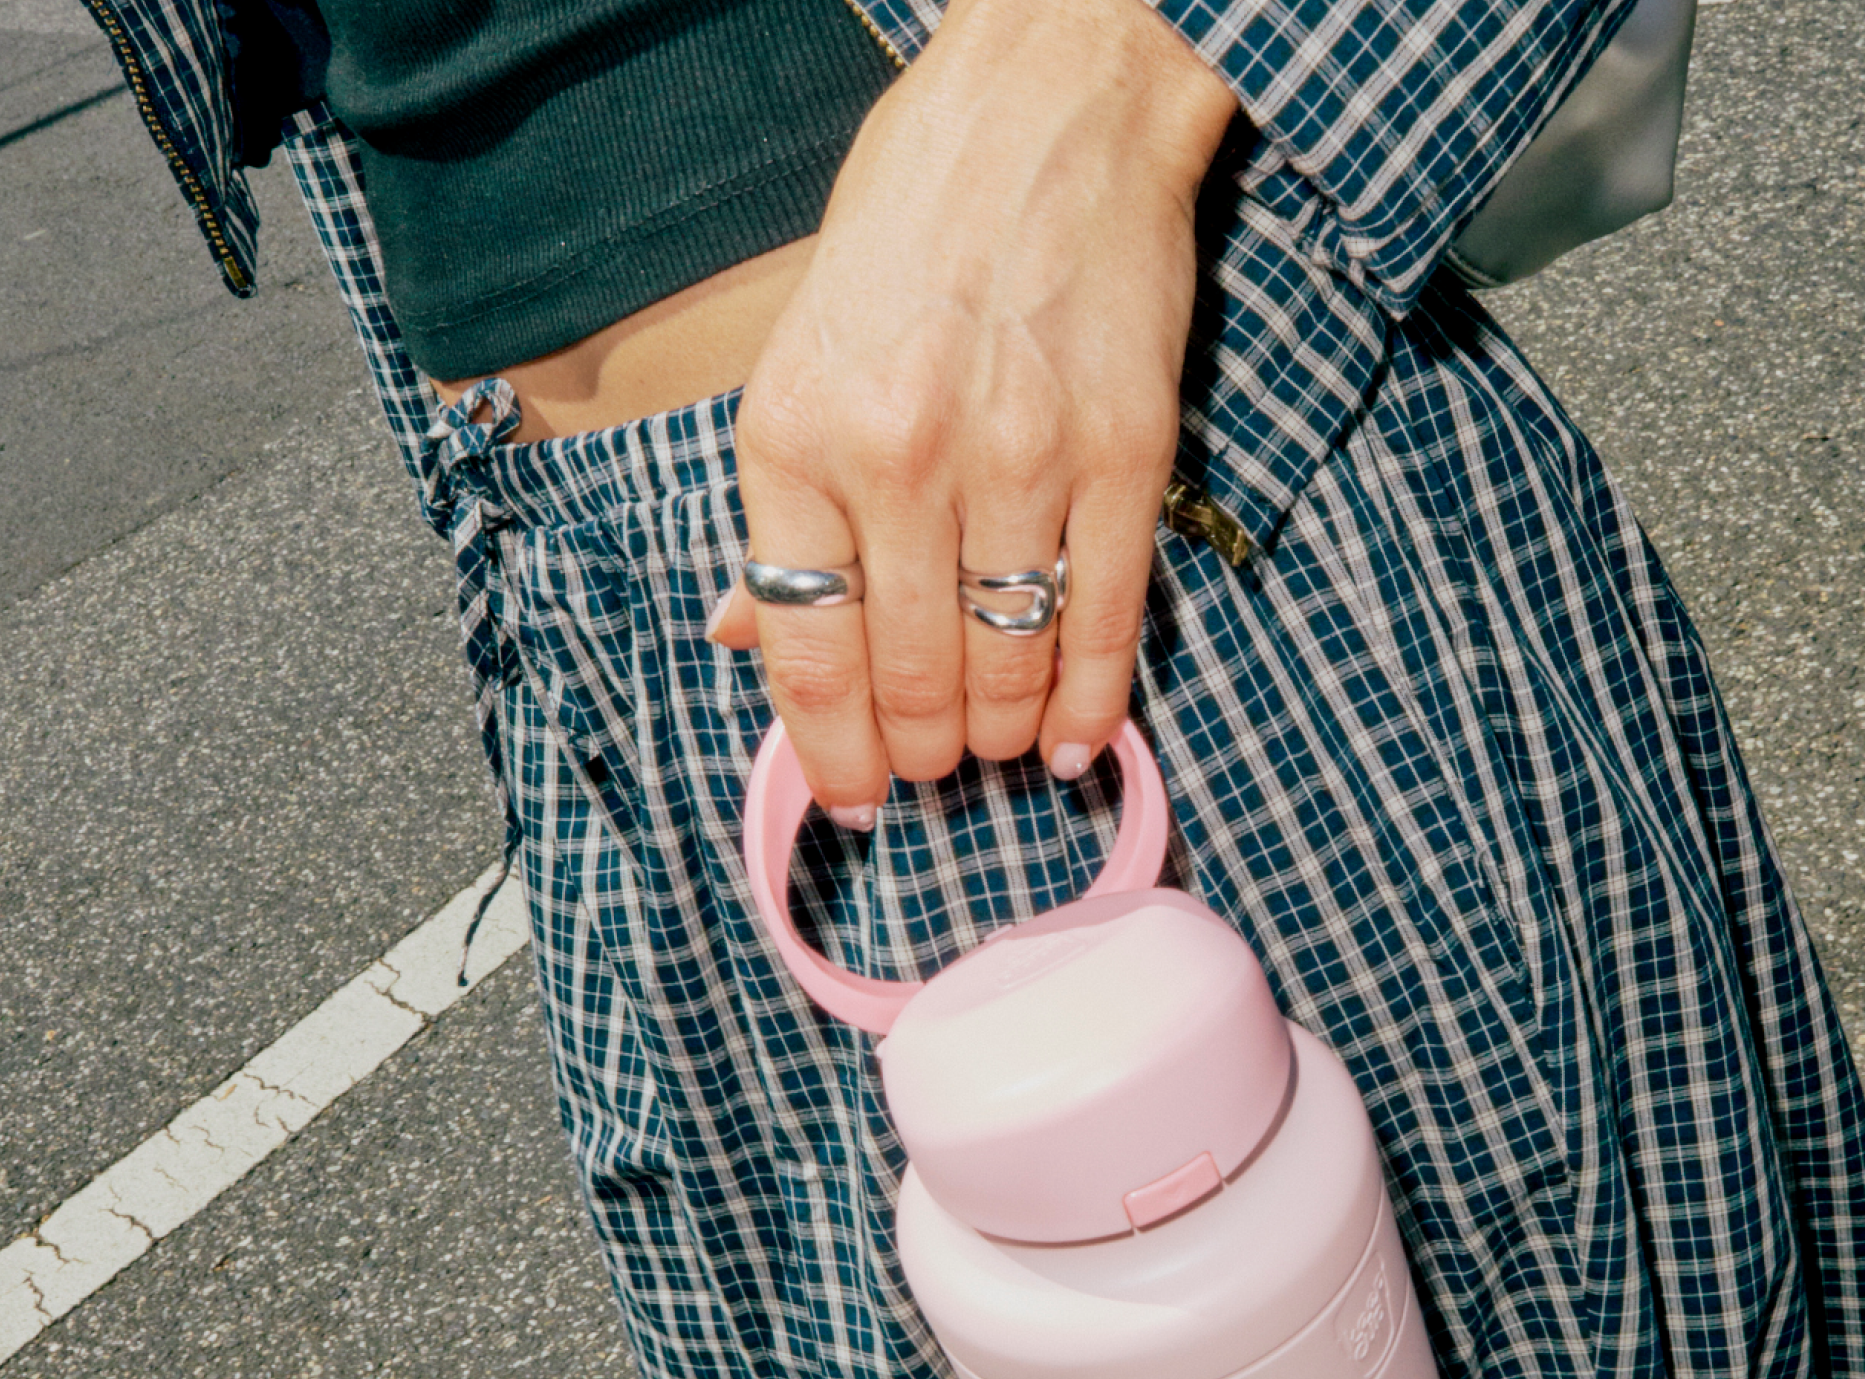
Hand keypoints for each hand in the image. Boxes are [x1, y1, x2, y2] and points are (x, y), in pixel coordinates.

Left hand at [709, 0, 1233, 816]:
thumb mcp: (801, 350)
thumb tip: (742, 635)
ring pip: (1005, 666)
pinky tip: (1078, 742)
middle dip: (921, 754)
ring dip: (1002, 734)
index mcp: (796, 431)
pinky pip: (1106, 620)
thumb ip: (780, 505)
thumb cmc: (916, 222)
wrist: (1052, 98)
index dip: (830, 750)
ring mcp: (1019, 456)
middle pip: (909, 679)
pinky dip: (1093, 704)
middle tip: (934, 768)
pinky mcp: (1122, 450)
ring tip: (1001, 745)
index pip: (806, 647)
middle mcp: (899, 454)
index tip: (850, 793)